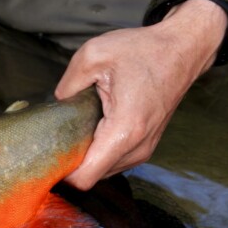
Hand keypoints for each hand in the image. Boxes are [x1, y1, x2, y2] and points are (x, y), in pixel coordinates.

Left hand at [56, 0, 227, 189]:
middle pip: (90, 177)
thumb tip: (56, 105)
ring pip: (102, 171)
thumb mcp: (93, 55)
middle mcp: (137, 147)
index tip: (44, 158)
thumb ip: (67, 85)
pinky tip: (89, 130)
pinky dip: (97, 152)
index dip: (60, 174)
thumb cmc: (144, 50)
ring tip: (74, 131)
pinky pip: (113, 161)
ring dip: (84, 157)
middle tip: (53, 139)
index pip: (85, 178)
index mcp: (124, 130)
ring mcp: (144, 150)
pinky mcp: (145, 146)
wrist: (183, 49)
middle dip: (69, 163)